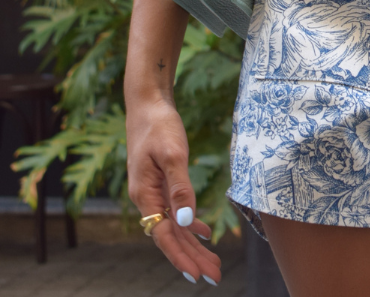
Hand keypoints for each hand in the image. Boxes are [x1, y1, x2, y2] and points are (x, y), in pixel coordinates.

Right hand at [126, 96, 221, 284]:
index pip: (164, 235)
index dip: (181, 256)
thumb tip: (187, 222)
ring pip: (174, 225)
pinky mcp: (161, 182)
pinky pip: (175, 211)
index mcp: (145, 194)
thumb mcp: (172, 153)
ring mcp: (153, 191)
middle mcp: (146, 198)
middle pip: (170, 236)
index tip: (197, 275)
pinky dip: (190, 223)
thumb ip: (180, 187)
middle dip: (192, 257)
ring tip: (213, 263)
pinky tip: (204, 233)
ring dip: (193, 245)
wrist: (148, 103)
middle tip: (215, 277)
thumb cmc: (159, 125)